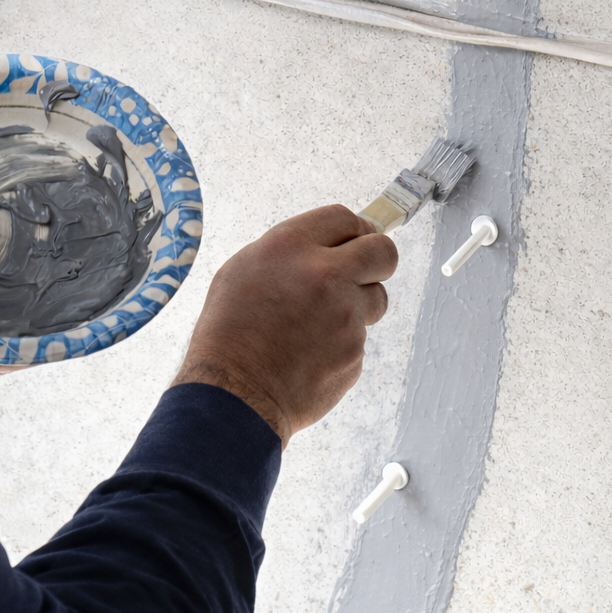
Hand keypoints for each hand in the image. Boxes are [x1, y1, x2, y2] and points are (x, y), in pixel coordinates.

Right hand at [173, 205, 397, 447]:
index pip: (344, 217)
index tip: (357, 238)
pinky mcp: (354, 351)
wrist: (233, 395)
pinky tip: (309, 354)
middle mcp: (324, 275)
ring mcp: (345, 315)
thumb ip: (290, 252)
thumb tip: (326, 247)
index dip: (355, 228)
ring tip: (318, 324)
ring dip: (358, 306)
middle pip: (382, 251)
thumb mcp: (243, 271)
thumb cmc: (229, 334)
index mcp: (291, 247)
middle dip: (378, 259)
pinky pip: (359, 338)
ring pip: (376, 298)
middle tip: (365, 270)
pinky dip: (340, 344)